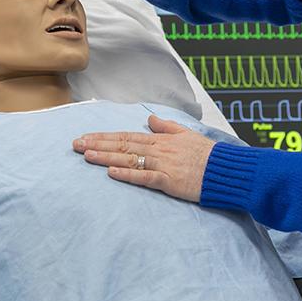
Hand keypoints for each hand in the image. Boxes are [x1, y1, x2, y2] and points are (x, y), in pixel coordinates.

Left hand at [73, 115, 214, 202]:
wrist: (226, 170)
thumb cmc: (208, 154)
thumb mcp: (187, 134)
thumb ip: (167, 126)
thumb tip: (150, 119)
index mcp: (161, 139)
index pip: (127, 136)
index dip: (105, 137)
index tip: (86, 137)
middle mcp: (158, 150)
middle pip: (123, 145)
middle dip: (98, 145)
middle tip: (75, 144)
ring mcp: (163, 165)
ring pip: (129, 159)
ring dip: (107, 157)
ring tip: (86, 155)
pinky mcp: (169, 181)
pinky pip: (145, 177)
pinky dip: (127, 174)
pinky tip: (111, 172)